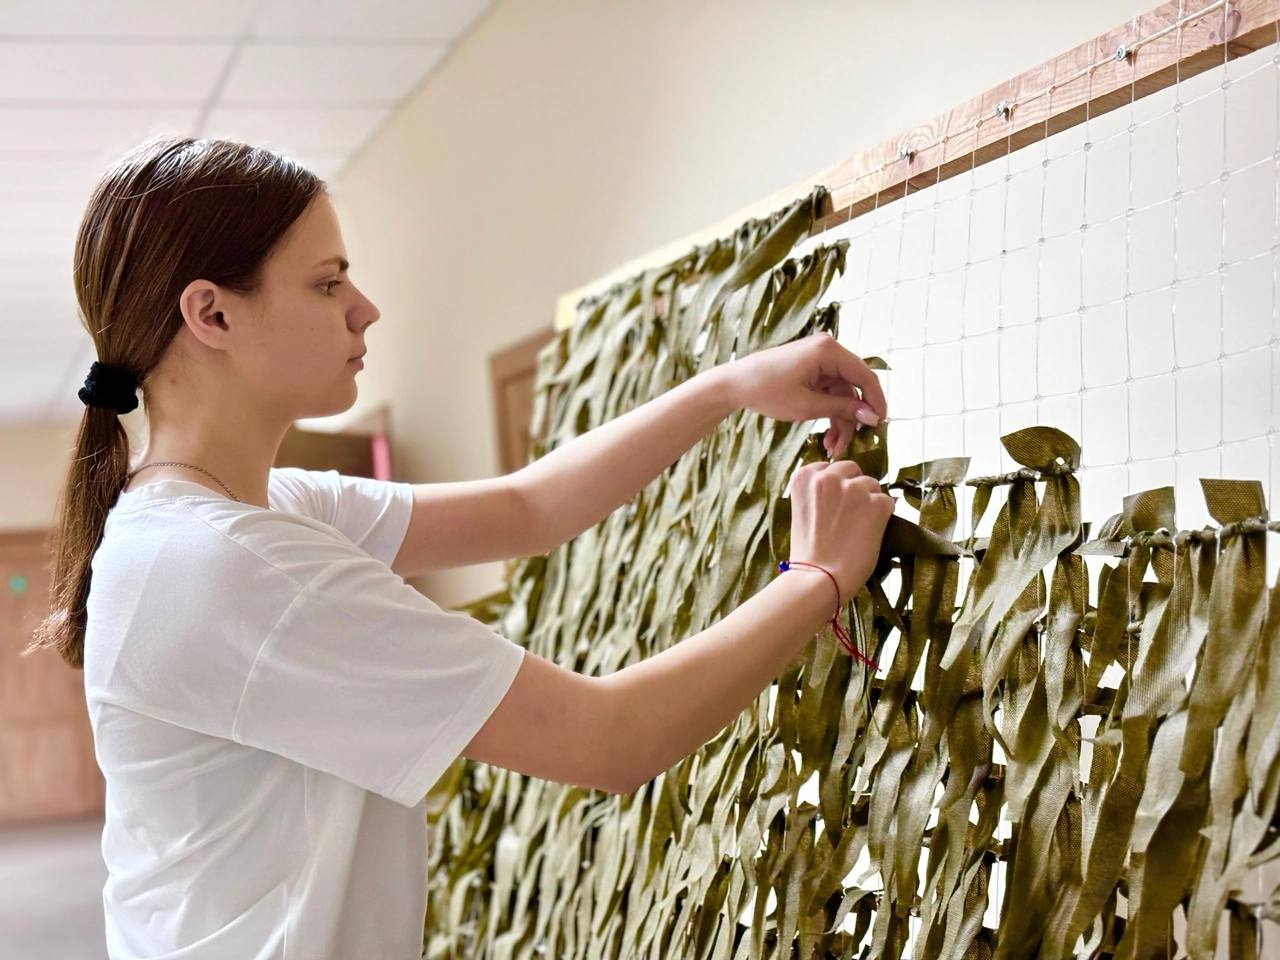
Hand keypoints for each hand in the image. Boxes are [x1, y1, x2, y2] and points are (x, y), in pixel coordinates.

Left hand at [722, 332, 887, 457]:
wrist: (734, 385)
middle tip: (848, 446)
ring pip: (842, 395)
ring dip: (840, 421)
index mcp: (828, 351)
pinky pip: (830, 393)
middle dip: (852, 419)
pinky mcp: (812, 370)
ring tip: (832, 448)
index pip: (865, 377)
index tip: (880, 426)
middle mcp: (828, 350)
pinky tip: (827, 437)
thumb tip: (872, 416)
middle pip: (853, 388)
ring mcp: (820, 360)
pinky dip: (830, 413)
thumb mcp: (807, 405)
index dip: (876, 402)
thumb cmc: (766, 391)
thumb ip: (842, 409)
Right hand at [786, 458, 894, 602]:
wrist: (819, 578)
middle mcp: (828, 476)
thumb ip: (818, 493)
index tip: (831, 505)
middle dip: (854, 487)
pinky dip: (882, 517)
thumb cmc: (809, 552)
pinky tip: (868, 534)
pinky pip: (887, 502)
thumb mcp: (803, 511)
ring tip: (857, 528)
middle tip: (849, 515)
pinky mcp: (877, 504)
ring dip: (869, 502)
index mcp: (804, 477)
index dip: (834, 486)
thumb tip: (843, 486)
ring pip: (871, 485)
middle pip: (852, 469)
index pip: (829, 467)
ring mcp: (854, 488)